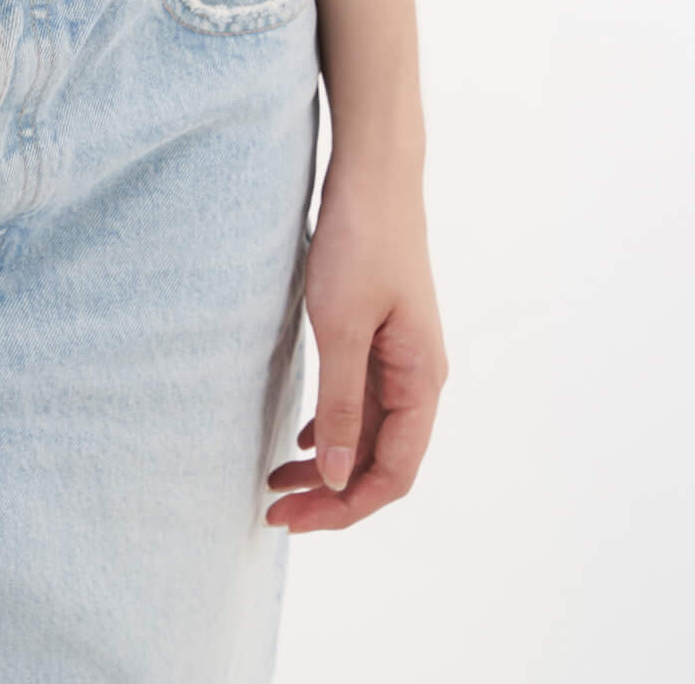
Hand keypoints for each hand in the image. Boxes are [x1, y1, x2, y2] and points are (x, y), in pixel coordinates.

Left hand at [267, 160, 446, 532]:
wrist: (374, 174)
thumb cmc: (360, 242)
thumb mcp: (341, 325)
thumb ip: (340, 403)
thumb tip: (336, 475)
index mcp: (421, 382)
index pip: (392, 474)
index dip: (344, 507)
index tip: (293, 520)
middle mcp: (419, 377)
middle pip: (381, 461)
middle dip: (329, 493)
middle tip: (273, 510)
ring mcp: (402, 357)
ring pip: (368, 432)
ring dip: (327, 462)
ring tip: (277, 481)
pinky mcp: (381, 335)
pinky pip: (362, 401)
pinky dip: (331, 426)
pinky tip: (301, 436)